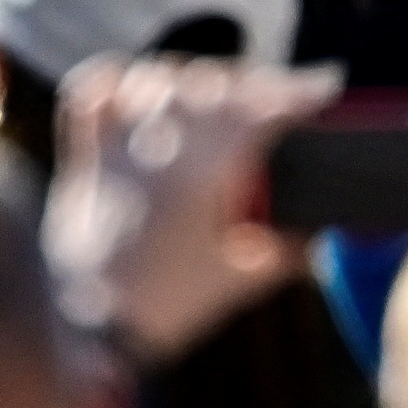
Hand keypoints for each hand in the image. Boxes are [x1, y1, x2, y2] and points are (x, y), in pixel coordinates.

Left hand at [43, 53, 341, 365]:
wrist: (85, 327)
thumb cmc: (163, 307)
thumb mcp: (234, 283)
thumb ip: (282, 256)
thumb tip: (317, 240)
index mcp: (205, 176)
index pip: (260, 111)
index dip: (298, 92)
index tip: (324, 86)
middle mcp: (161, 149)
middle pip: (216, 86)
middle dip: (256, 85)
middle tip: (277, 99)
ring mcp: (118, 147)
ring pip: (159, 79)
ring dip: (194, 80)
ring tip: (213, 95)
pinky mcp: (84, 155)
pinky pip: (92, 92)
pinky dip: (116, 80)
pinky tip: (136, 89)